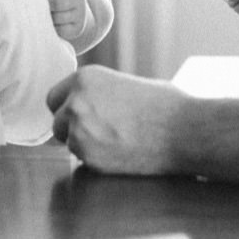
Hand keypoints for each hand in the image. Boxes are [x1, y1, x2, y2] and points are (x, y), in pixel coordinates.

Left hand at [45, 0, 90, 42]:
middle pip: (56, 3)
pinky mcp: (76, 29)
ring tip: (42, 15)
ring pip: (57, 17)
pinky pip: (60, 30)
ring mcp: (80, 15)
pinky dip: (52, 28)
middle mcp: (79, 0)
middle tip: (37, 7)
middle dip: (44, 6)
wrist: (77, 15)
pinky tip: (50, 24)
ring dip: (47, 17)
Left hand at [46, 66, 185, 174]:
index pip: (54, 97)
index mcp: (85, 78)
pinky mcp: (89, 157)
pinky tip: (119, 153)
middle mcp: (76, 102)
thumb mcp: (126, 84)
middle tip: (98, 133)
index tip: (81, 115)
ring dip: (84, 144)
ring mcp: (79, 131)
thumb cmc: (165, 105)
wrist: (184, 131)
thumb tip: (91, 103)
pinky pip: (81, 159)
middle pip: (57, 121)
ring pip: (68, 142)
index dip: (67, 108)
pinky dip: (95, 159)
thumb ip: (100, 92)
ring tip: (115, 142)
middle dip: (71, 128)